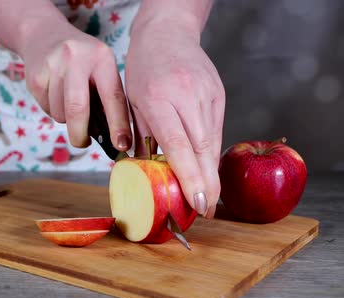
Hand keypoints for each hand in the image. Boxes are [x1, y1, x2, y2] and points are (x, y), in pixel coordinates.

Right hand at [17, 18, 131, 149]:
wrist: (44, 34)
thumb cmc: (81, 61)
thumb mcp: (100, 68)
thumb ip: (107, 96)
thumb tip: (114, 137)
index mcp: (102, 58)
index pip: (113, 97)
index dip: (118, 125)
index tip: (121, 146)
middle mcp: (77, 59)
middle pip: (78, 109)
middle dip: (80, 134)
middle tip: (82, 142)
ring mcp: (53, 66)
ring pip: (60, 113)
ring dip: (65, 119)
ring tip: (67, 101)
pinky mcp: (35, 76)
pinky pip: (46, 108)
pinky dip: (52, 109)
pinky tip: (54, 92)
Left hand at [125, 18, 225, 217]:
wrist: (167, 33)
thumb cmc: (143, 68)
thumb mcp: (133, 101)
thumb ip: (143, 136)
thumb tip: (147, 170)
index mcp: (159, 99)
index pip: (178, 145)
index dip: (189, 177)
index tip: (197, 202)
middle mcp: (187, 98)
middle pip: (202, 149)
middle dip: (207, 184)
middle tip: (206, 211)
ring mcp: (207, 95)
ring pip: (212, 142)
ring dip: (211, 172)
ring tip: (208, 198)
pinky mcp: (218, 95)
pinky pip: (215, 131)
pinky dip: (210, 153)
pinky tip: (207, 170)